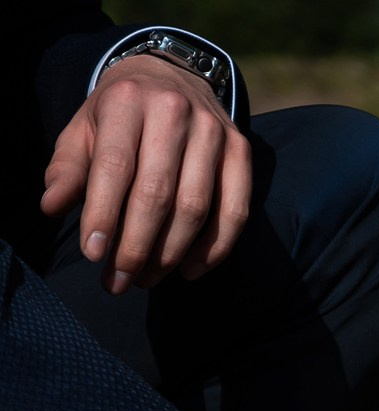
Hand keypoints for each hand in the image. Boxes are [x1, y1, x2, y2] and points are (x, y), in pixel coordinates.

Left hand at [40, 55, 252, 294]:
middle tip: (119, 281)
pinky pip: (235, 210)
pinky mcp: (241, 150)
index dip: (103, 214)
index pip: (115, 166)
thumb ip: (69, 168)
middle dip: (136, 246)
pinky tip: (190, 271)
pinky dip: (215, 248)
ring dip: (170, 253)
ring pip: (196, 207)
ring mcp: (214, 131)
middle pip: (157, 194)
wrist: (170, 76)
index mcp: (126, 100)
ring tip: (146, 278)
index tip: (93, 255)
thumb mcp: (84, 129)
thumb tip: (52, 207)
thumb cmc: (119, 114)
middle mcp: (174, 112)